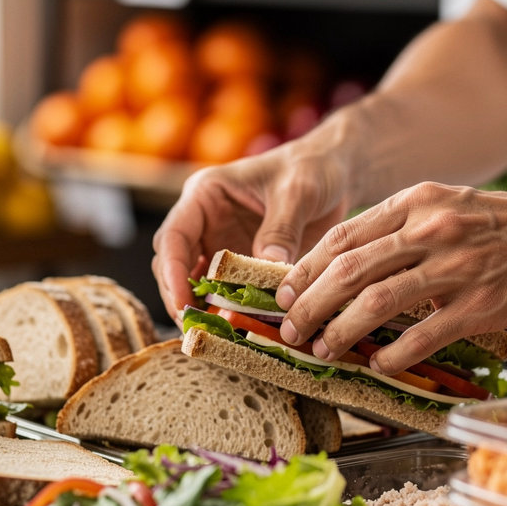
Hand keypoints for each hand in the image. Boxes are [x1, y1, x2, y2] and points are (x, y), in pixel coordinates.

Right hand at [152, 139, 354, 323]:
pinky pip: (227, 292)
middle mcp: (205, 221)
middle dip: (180, 297)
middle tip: (197, 329)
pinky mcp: (240, 264)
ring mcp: (221, 244)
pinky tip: (238, 331)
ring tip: (214, 336)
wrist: (333, 173)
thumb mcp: (298, 192)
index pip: (174, 235)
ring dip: (201, 309)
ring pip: (196, 283)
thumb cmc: (311, 169)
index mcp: (206, 194)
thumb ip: (281, 228)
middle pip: (175, 264)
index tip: (183, 301)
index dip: (173, 271)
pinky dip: (229, 311)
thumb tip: (268, 267)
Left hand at [276, 181, 506, 373]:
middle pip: (347, 270)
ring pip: (375, 303)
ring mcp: (456, 267)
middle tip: (289, 330)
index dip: (305, 268)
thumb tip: (356, 265)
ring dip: (339, 333)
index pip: (343, 236)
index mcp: (418, 202)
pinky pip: (422, 335)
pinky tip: (377, 366)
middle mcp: (430, 229)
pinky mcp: (482, 306)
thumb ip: (406, 227)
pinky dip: (392, 354)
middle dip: (308, 305)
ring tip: (321, 350)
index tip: (284, 292)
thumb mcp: (453, 205)